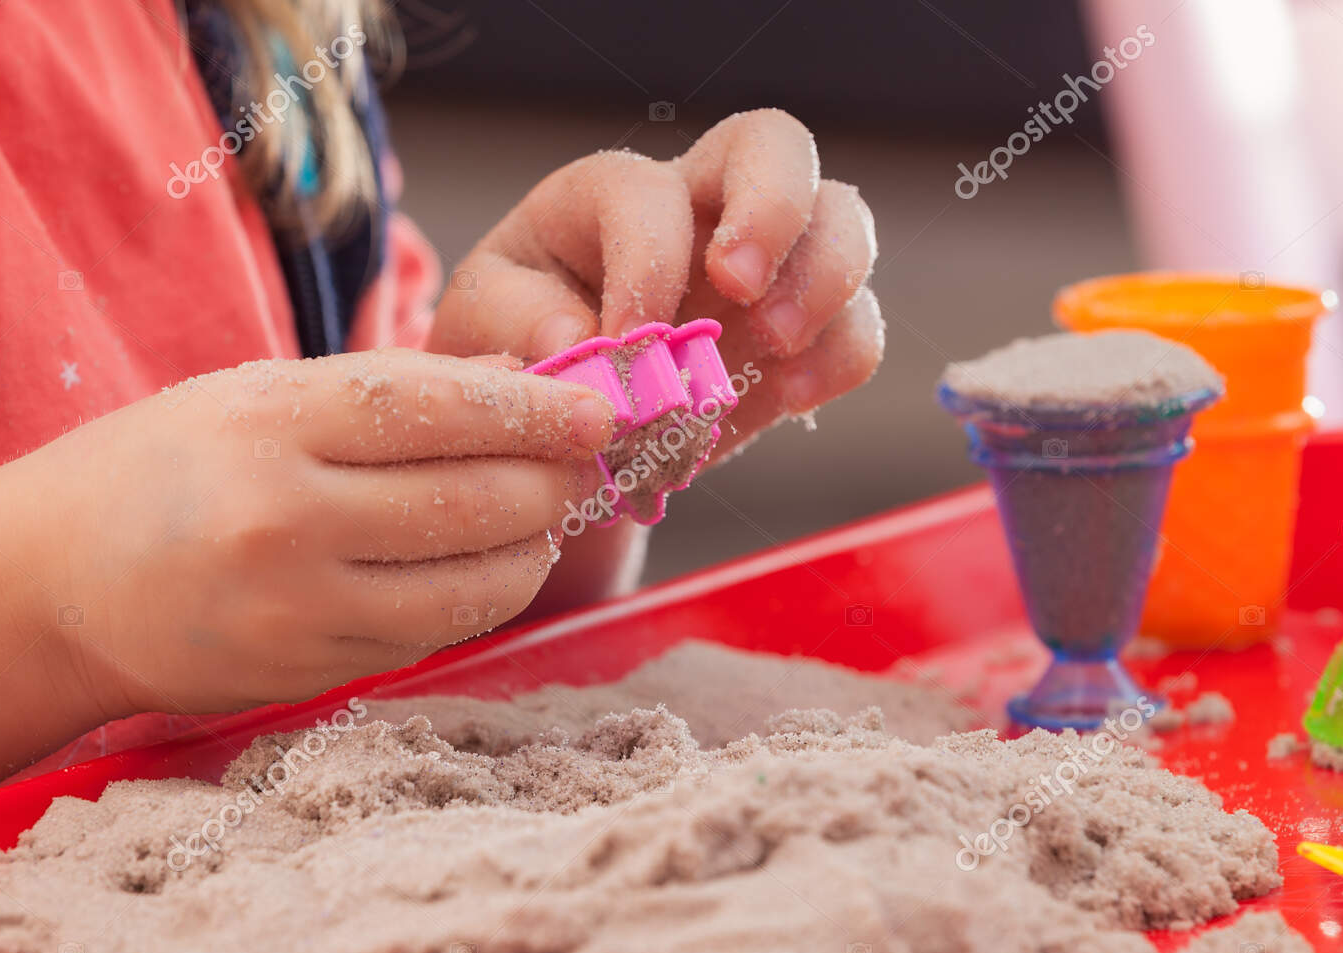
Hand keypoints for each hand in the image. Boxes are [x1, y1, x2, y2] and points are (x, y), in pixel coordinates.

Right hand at [6, 351, 611, 715]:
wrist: (51, 583)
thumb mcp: (255, 396)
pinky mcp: (303, 674)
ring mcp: (293, 611)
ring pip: (467, 587)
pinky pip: (426, 636)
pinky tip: (480, 570)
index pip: (439, 407)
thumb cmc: (163, 468)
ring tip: (543, 521)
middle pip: (471, 502)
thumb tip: (523, 388)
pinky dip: (472, 601)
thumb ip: (385, 395)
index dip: (536, 409)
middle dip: (551, 484)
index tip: (597, 410)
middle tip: (581, 468)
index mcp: (269, 422)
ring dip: (530, 553)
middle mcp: (281, 519)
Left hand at [429, 108, 881, 461]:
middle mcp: (703, 208)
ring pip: (841, 218)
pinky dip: (839, 357)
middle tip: (739, 285)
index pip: (647, 191)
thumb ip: (516, 327)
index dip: (645, 260)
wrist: (558, 417)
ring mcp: (768, 265)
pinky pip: (858, 323)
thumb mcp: (483, 330)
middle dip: (770, 207)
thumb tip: (573, 339)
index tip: (626, 340)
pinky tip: (788, 399)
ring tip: (773, 344)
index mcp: (611, 196)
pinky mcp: (803, 332)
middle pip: (773, 145)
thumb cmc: (514, 349)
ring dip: (824, 278)